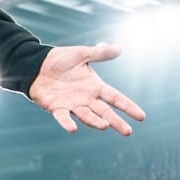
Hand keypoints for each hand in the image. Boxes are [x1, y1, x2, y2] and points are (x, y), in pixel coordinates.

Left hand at [25, 42, 145, 134]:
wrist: (37, 65)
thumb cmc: (60, 60)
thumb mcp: (82, 54)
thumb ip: (100, 53)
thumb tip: (119, 48)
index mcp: (95, 86)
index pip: (116, 98)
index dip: (128, 106)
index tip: (141, 117)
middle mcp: (86, 98)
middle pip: (104, 112)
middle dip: (116, 122)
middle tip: (127, 132)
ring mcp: (72, 104)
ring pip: (87, 116)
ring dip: (95, 122)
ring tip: (105, 126)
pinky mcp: (56, 107)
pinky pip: (63, 117)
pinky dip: (67, 123)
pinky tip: (73, 129)